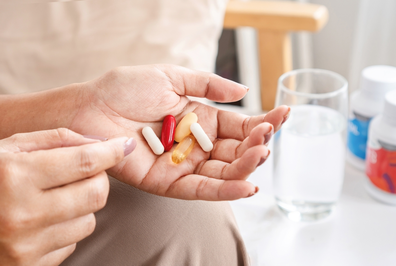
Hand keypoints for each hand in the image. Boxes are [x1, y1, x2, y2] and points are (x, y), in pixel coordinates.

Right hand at [0, 129, 133, 265]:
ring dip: (82, 206)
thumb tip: (100, 143)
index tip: (124, 145)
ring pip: (89, 220)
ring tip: (55, 197)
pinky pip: (72, 244)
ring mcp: (25, 245)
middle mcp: (22, 214)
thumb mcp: (9, 148)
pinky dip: (66, 229)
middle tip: (83, 172)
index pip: (85, 162)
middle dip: (98, 178)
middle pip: (96, 193)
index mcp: (15, 176)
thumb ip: (56, 139)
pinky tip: (43, 220)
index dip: (112, 151)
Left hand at [70, 65, 289, 200]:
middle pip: (236, 151)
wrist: (90, 109)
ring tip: (261, 155)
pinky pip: (201, 189)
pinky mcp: (168, 183)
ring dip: (246, 167)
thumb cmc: (125, 89)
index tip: (283, 115)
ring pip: (224, 172)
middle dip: (256, 146)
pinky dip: (225, 190)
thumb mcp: (172, 77)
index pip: (239, 125)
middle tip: (267, 137)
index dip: (262, 122)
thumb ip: (209, 85)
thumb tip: (244, 90)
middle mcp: (197, 144)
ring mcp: (184, 165)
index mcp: (201, 119)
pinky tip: (247, 186)